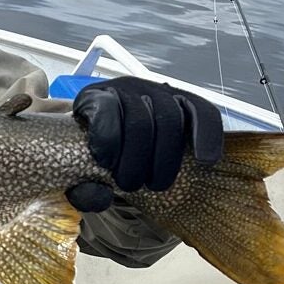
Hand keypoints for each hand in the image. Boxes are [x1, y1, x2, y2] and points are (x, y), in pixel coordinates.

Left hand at [71, 76, 223, 200]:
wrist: (113, 137)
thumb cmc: (95, 154)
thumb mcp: (78, 171)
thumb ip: (82, 189)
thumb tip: (102, 196)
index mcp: (94, 97)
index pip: (103, 109)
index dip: (107, 139)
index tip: (106, 165)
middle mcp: (127, 88)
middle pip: (139, 121)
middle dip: (136, 161)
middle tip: (131, 185)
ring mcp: (157, 91)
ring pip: (170, 119)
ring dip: (165, 160)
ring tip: (155, 184)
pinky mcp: (184, 99)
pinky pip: (202, 112)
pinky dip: (205, 136)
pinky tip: (203, 160)